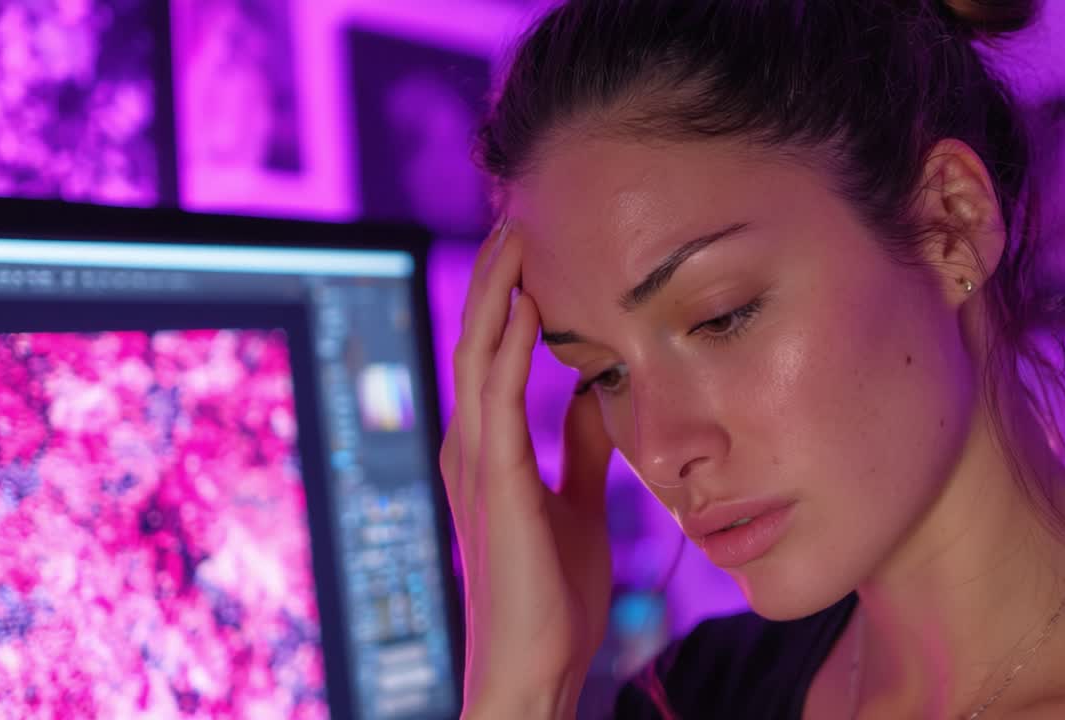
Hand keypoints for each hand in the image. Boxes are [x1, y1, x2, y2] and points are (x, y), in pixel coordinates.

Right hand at [440, 219, 614, 717]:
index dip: (505, 299)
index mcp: (488, 451)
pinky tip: (526, 305)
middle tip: (517, 218)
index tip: (532, 250)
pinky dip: (509, 347)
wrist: (536, 665)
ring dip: (494, 293)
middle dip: (493, 278)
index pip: (491, 356)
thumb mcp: (578, 504)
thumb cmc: (553, 595)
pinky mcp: (494, 483)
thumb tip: (595, 396)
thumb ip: (580, 450)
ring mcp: (474, 463)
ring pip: (476, 356)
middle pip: (475, 341)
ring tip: (516, 235)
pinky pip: (498, 399)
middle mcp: (470, 447)